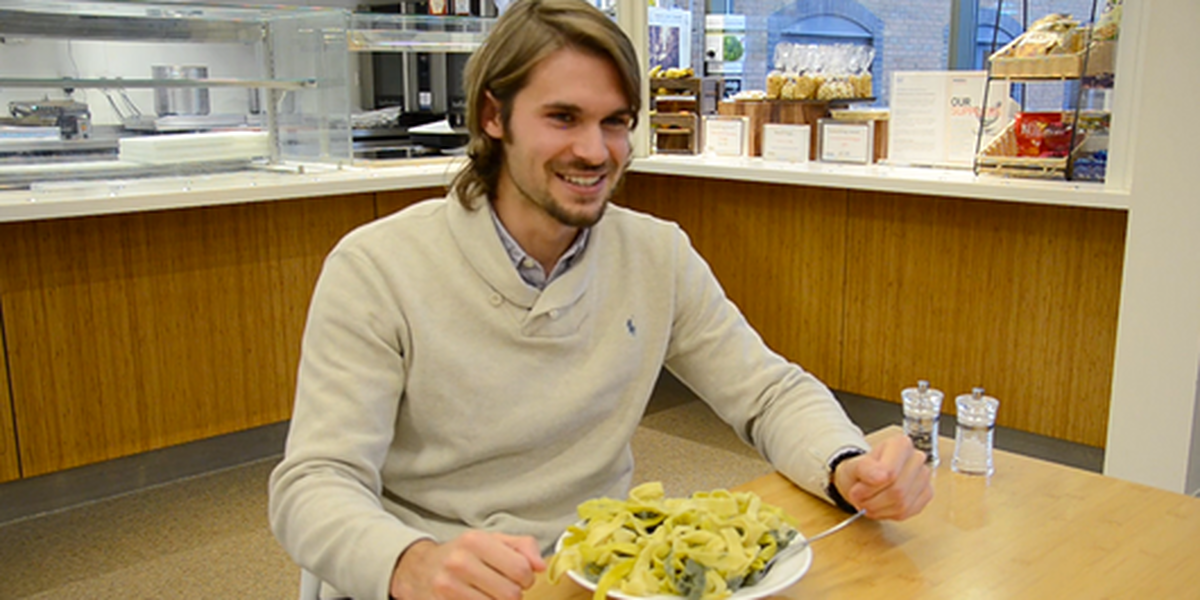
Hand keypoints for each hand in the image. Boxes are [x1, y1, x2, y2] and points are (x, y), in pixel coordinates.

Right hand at [390, 531, 545, 599]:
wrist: (418, 569)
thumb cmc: (461, 554)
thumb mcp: (491, 541)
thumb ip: (522, 547)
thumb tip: (541, 566)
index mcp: (475, 541)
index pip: (522, 570)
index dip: (526, 579)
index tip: (519, 578)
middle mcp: (459, 563)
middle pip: (510, 595)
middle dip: (513, 595)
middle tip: (504, 589)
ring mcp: (447, 588)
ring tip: (489, 595)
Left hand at [832, 434, 932, 520]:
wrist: (867, 478)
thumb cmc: (862, 470)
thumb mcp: (853, 466)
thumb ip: (864, 468)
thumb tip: (881, 476)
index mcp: (900, 444)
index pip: (889, 472)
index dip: (870, 487)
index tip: (856, 489)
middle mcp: (916, 458)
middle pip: (897, 490)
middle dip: (872, 501)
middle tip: (859, 499)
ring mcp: (924, 477)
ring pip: (902, 504)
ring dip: (879, 509)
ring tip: (868, 502)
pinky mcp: (927, 493)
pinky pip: (908, 512)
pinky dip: (889, 514)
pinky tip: (880, 506)